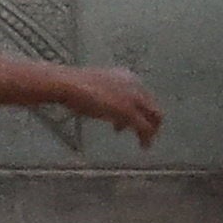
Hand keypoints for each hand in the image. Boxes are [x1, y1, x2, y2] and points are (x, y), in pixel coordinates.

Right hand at [44, 64, 167, 147]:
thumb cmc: (75, 86)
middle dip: (152, 122)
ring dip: (150, 131)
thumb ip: (108, 96)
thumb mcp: (97, 88)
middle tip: (146, 135)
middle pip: (153, 106)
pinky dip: (146, 138)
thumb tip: (110, 109)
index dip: (143, 110)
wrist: (69, 84)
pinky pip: (145, 128)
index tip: (136, 121)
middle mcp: (134, 85)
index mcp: (126, 77)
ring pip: (154, 117)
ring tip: (144, 142)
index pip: (145, 96)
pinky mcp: (128, 112)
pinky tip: (143, 146)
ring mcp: (132, 98)